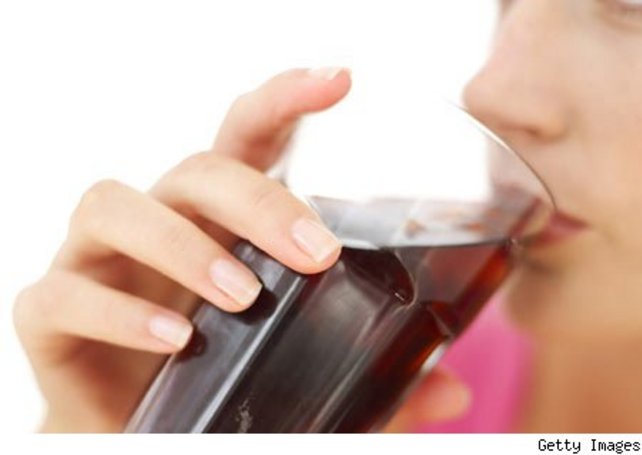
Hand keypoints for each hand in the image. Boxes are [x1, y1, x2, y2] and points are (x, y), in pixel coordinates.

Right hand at [13, 67, 469, 432]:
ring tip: (240, 296)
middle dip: (256, 199)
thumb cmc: (216, 383)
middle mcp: (158, 225)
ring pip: (116, 203)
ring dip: (183, 244)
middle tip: (315, 253)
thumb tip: (449, 391)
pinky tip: (175, 340)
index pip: (247, 138)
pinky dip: (121, 311)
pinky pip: (66, 292)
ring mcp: (98, 262)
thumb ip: (368, 379)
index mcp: (216, 223)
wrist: (135, 432)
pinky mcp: (52, 313)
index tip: (340, 82)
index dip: (285, 99)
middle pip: (194, 168)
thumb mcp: (299, 372)